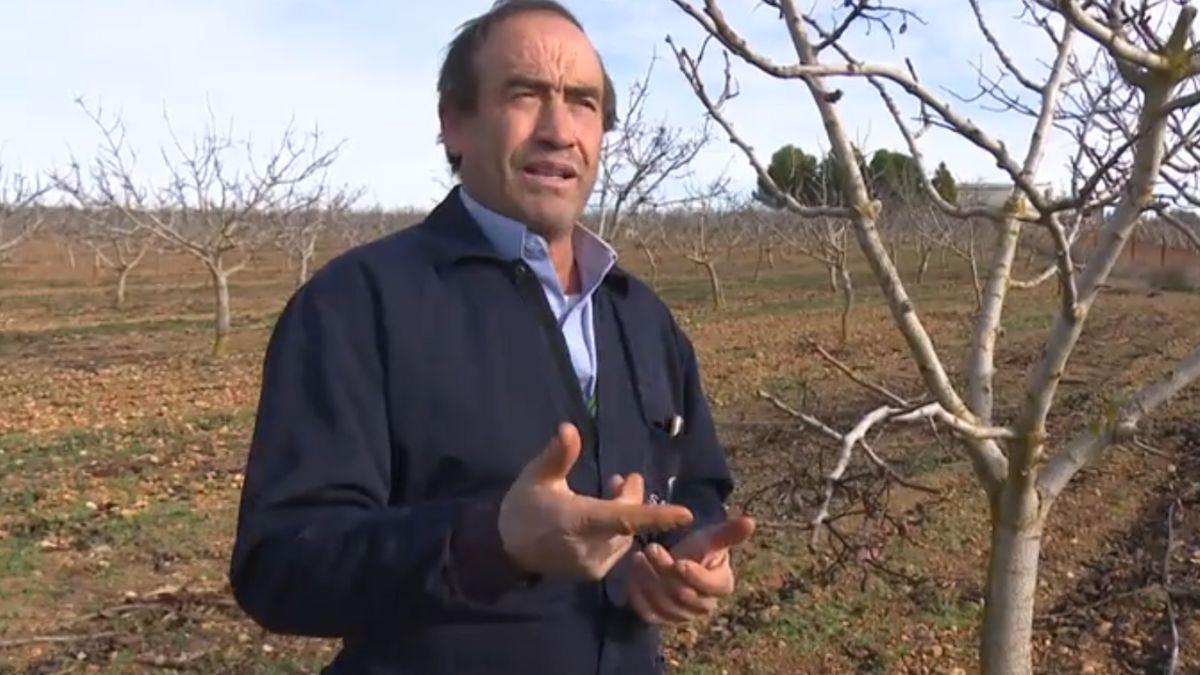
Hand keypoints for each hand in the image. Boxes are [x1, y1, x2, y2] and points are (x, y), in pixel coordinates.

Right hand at [498, 423, 694, 580]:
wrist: (506, 549)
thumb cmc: (524, 506)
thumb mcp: (536, 476)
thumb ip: (557, 455)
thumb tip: (570, 428)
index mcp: (577, 521)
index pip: (624, 519)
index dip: (656, 515)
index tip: (686, 514)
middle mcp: (589, 547)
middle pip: (628, 522)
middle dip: (632, 498)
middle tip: (629, 478)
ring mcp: (592, 564)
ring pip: (625, 535)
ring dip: (626, 513)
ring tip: (615, 489)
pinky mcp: (593, 573)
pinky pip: (616, 547)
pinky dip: (618, 530)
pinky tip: (607, 516)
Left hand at [626, 514, 754, 624]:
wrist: (677, 562)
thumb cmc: (698, 549)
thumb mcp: (711, 538)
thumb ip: (729, 533)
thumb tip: (751, 521)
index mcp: (722, 585)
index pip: (713, 587)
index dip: (696, 577)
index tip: (679, 562)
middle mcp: (704, 606)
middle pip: (684, 596)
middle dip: (666, 572)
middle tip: (650, 548)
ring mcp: (682, 616)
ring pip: (665, 605)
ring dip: (649, 581)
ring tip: (638, 557)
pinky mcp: (661, 619)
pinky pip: (648, 614)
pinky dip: (638, 595)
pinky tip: (631, 574)